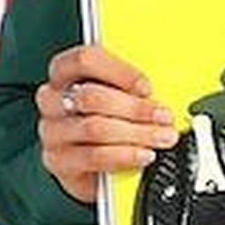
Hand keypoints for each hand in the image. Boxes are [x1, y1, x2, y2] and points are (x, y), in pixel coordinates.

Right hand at [36, 44, 177, 203]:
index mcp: (66, 72)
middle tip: (165, 116)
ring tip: (163, 137)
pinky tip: (144, 154)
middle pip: (91, 96)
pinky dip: (125, 155)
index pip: (85, 59)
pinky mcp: (58, 160)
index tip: (148, 87)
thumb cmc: (113, 118)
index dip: (119, 71)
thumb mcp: (125, 94)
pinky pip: (93, 156)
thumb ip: (138, 86)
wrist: (97, 164)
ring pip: (95, 127)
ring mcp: (52, 131)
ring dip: (137, 133)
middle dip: (135, 108)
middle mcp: (53, 99)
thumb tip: (172, 84)